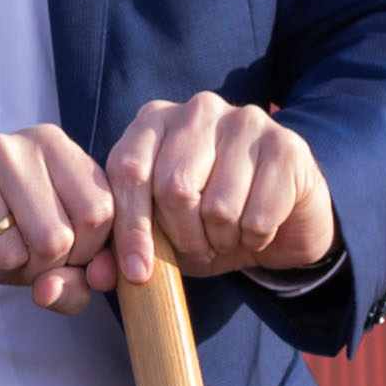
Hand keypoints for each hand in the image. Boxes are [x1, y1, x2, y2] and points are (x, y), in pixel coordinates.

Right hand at [0, 124, 122, 310]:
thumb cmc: (1, 229)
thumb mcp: (52, 247)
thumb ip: (81, 274)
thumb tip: (70, 286)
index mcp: (53, 145)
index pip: (99, 212)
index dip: (86, 251)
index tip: (65, 250)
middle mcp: (11, 146)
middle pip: (57, 238)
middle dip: (41, 265)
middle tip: (19, 251)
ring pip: (11, 255)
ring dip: (1, 269)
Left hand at [104, 95, 338, 286]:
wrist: (280, 221)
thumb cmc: (207, 224)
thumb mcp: (160, 234)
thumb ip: (124, 247)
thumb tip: (99, 275)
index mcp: (154, 122)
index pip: (129, 170)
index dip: (131, 227)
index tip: (138, 273)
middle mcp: (198, 110)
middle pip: (173, 186)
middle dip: (183, 236)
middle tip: (198, 249)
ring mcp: (245, 121)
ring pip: (218, 205)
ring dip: (222, 240)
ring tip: (227, 236)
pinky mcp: (286, 146)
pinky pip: (259, 215)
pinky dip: (255, 238)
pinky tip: (258, 229)